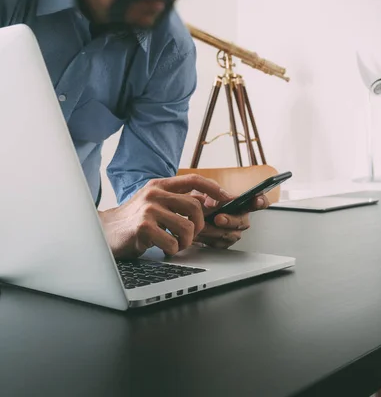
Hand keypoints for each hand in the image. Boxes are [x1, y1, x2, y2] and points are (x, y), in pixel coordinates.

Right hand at [99, 175, 232, 258]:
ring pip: (187, 227)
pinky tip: (163, 249)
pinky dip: (173, 250)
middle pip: (195, 207)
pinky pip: (173, 242)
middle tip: (191, 236)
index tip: (226, 198)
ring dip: (186, 242)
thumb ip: (177, 200)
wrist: (104, 232)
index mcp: (159, 186)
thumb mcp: (155, 203)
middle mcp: (154, 194)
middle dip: (199, 226)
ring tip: (176, 245)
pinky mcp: (143, 228)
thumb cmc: (134, 220)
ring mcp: (149, 210)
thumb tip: (206, 200)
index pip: (193, 180)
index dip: (213, 188)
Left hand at [194, 194, 269, 248]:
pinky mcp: (224, 244)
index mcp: (241, 204)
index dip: (261, 201)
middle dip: (230, 220)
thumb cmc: (201, 201)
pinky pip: (219, 244)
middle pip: (242, 222)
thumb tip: (212, 203)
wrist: (190, 216)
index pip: (259, 202)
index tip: (257, 201)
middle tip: (218, 218)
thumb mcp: (203, 189)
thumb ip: (209, 191)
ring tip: (202, 227)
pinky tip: (200, 234)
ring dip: (215, 231)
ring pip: (230, 235)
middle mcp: (240, 219)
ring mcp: (233, 232)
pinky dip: (208, 239)